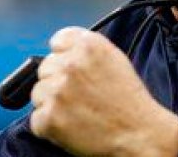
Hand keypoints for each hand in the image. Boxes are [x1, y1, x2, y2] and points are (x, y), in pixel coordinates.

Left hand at [30, 27, 177, 156]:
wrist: (140, 136)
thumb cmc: (131, 104)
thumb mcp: (115, 61)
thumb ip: (86, 52)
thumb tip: (63, 53)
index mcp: (88, 46)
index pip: (58, 41)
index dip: (63, 56)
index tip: (70, 69)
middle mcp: (70, 64)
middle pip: (45, 68)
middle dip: (56, 82)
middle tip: (78, 97)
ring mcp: (57, 91)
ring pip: (38, 93)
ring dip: (51, 104)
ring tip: (76, 113)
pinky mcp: (49, 117)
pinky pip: (37, 119)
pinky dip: (49, 126)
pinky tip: (71, 127)